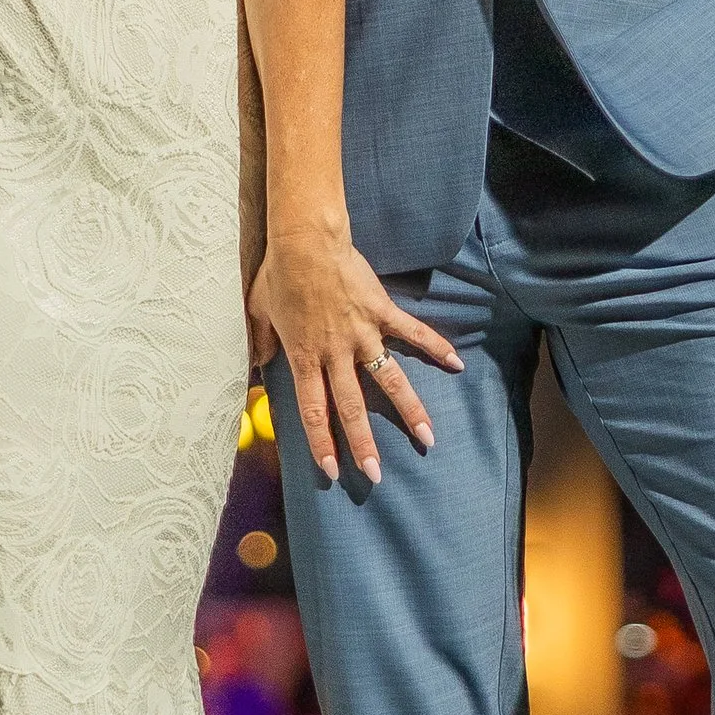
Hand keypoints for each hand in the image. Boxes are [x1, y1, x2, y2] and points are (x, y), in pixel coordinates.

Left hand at [249, 219, 462, 489]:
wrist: (305, 241)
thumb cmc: (278, 275)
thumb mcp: (258, 312)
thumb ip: (261, 342)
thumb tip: (257, 362)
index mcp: (305, 357)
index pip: (314, 411)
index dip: (323, 443)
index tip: (333, 470)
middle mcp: (336, 353)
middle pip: (352, 407)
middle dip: (364, 443)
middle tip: (376, 474)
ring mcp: (362, 333)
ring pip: (389, 380)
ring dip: (409, 411)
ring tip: (427, 438)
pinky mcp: (381, 311)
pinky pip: (412, 332)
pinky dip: (435, 346)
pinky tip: (457, 363)